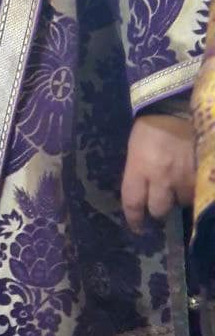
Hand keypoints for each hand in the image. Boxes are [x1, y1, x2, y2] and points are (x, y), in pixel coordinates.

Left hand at [121, 113, 195, 233]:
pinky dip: (193, 189)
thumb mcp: (136, 149)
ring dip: (178, 198)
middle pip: (158, 209)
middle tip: (160, 203)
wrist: (177, 108)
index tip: (137, 227)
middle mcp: (161, 177)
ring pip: (181, 203)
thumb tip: (144, 194)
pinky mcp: (200, 174)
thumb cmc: (151, 126)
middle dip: (158, 209)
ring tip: (178, 184)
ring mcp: (183, 177)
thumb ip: (139, 172)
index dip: (134, 218)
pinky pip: (197, 192)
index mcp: (139, 167)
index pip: (133, 202)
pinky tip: (191, 180)